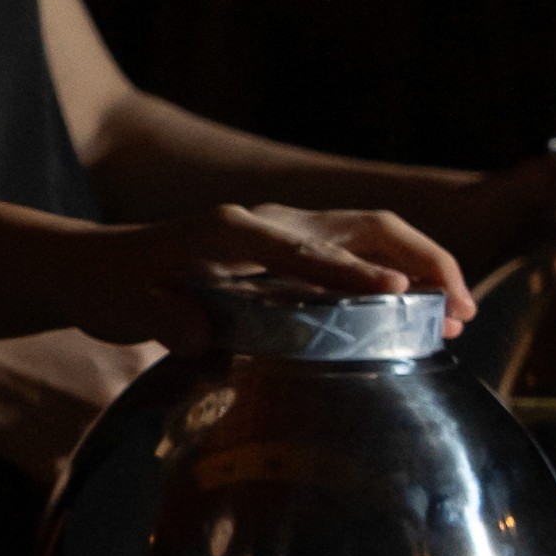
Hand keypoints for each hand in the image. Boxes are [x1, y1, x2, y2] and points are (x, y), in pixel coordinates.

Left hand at [113, 196, 471, 335]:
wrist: (95, 266)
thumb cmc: (112, 286)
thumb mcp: (124, 306)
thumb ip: (163, 319)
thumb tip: (204, 335)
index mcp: (232, 228)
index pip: (308, 249)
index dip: (354, 271)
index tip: (397, 293)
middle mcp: (266, 221)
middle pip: (365, 225)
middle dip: (421, 260)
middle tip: (460, 312)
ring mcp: (281, 231)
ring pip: (371, 234)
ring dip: (419, 265)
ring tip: (456, 317)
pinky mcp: (286, 250)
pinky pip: (355, 254)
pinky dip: (394, 274)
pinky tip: (416, 314)